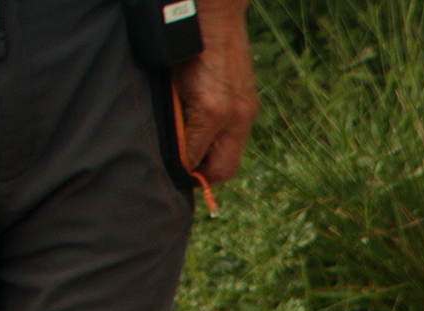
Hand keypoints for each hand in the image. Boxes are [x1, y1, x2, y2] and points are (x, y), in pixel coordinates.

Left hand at [175, 5, 258, 185]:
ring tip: (195, 157)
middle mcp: (234, 117)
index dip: (183, 171)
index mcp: (210, 112)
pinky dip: (222, 142)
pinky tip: (209, 136)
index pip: (195, 158)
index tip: (173, 175)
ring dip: (214, 160)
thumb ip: (176, 118)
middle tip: (186, 176)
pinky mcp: (251, 107)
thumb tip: (174, 150)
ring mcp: (246, 113)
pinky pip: (237, 138)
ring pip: (232, 155)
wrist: (218, 20)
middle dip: (204, 177)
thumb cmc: (187, 47)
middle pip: (224, 169)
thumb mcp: (173, 85)